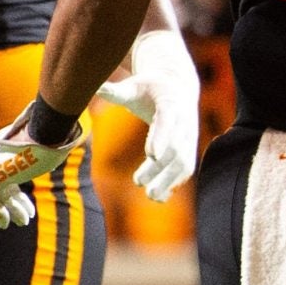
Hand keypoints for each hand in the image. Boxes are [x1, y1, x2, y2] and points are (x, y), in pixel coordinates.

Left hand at [0, 106, 81, 228]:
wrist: (44, 133)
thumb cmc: (51, 137)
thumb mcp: (48, 148)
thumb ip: (45, 154)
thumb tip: (57, 155)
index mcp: (6, 147)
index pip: (10, 174)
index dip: (19, 194)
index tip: (30, 209)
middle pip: (5, 186)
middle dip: (16, 204)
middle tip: (26, 219)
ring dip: (11, 210)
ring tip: (23, 223)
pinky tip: (4, 224)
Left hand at [96, 30, 200, 201]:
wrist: (178, 88)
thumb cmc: (148, 89)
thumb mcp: (132, 86)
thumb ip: (115, 91)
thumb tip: (95, 87)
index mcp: (170, 104)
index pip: (167, 121)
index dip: (161, 138)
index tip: (151, 155)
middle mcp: (184, 123)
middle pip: (176, 148)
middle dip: (159, 167)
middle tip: (137, 182)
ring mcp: (189, 137)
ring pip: (184, 162)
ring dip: (169, 180)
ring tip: (150, 195)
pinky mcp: (190, 149)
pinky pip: (186, 169)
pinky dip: (174, 184)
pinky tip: (159, 197)